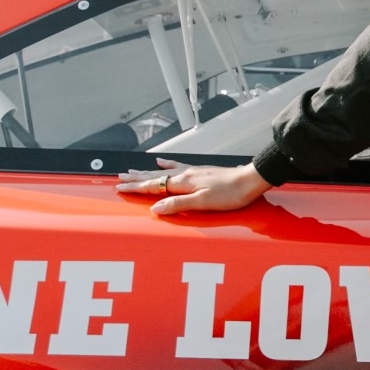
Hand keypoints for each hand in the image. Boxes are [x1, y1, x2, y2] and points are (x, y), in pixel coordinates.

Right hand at [115, 158, 270, 215]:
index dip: (136, 188)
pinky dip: (166, 165)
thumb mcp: (203, 203)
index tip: (119, 188)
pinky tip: (161, 161)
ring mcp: (192, 171)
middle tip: (119, 178)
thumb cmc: (230, 195)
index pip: (153, 186)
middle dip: (135, 178)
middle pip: (154, 176)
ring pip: (163, 171)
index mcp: (183, 183)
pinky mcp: (200, 171)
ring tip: (132, 170)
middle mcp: (185, 174)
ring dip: (146, 172)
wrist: (250, 180)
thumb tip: (156, 207)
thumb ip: (178, 204)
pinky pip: (177, 166)